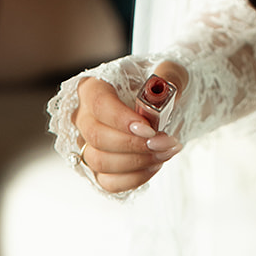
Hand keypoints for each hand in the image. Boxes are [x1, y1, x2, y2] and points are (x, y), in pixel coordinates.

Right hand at [74, 62, 187, 193]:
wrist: (167, 108)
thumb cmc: (162, 87)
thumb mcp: (172, 73)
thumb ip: (168, 77)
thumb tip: (160, 91)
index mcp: (94, 86)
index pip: (98, 103)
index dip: (121, 119)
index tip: (149, 129)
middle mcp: (83, 116)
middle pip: (97, 136)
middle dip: (134, 144)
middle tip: (165, 142)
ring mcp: (87, 144)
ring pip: (99, 162)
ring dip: (137, 162)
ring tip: (165, 152)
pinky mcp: (98, 169)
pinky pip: (108, 182)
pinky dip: (134, 178)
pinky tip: (154, 164)